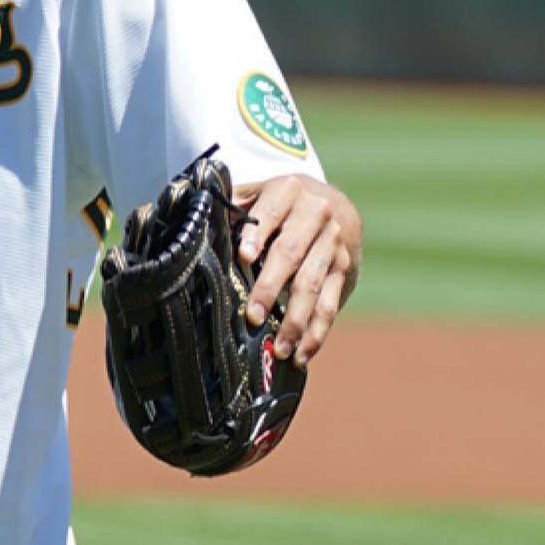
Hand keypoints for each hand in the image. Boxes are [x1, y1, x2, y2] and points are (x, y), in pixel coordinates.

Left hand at [233, 174, 361, 367]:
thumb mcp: (259, 192)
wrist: (335, 204)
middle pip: (291, 253)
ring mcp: (334, 244)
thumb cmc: (281, 203)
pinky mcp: (345, 269)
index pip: (270, 212)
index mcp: (288, 190)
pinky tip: (302, 354)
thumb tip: (199, 220)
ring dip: (296, 320)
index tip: (242, 255)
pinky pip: (330, 304)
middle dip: (271, 286)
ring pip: (313, 284)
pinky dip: (317, 332)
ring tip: (280, 348)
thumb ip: (233, 203)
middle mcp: (317, 214)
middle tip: (253, 316)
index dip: (256, 233)